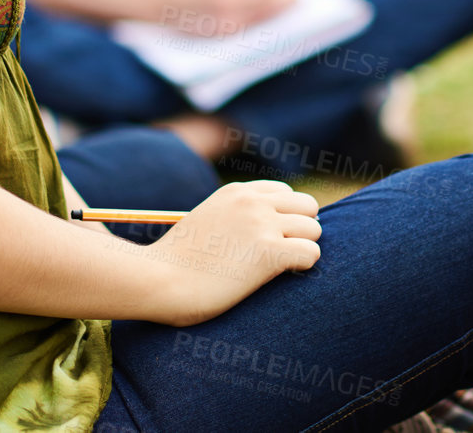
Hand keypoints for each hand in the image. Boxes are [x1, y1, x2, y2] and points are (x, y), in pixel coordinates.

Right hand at [146, 0, 299, 28]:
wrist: (157, 3)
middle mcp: (228, 5)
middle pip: (272, 1)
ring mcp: (226, 24)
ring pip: (266, 17)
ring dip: (282, 10)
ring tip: (294, 3)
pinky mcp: (223, 36)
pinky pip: (253, 29)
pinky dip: (266, 21)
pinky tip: (274, 16)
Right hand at [146, 180, 321, 325]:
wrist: (158, 280)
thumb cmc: (176, 263)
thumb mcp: (205, 222)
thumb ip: (233, 217)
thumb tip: (258, 233)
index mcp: (237, 192)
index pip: (285, 192)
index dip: (285, 217)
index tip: (272, 239)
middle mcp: (253, 202)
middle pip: (308, 206)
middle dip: (301, 230)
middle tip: (283, 254)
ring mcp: (262, 225)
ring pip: (314, 229)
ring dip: (303, 249)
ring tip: (280, 267)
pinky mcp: (269, 253)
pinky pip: (311, 253)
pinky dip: (303, 267)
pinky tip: (282, 276)